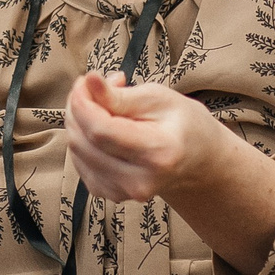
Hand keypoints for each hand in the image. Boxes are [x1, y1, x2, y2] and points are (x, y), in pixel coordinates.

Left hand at [65, 72, 233, 206]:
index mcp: (158, 154)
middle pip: (83, 142)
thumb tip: (88, 81)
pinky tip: (104, 127)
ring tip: (106, 105)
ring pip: (76, 151)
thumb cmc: (182, 124)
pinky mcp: (110, 193)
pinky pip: (80, 161)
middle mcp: (139, 181)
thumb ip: (120, 95)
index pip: (100, 131)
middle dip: (79, 108)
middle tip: (97, 88)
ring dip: (80, 122)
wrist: (198, 161)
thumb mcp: (159, 98)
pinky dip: (84, 139)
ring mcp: (124, 192)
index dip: (83, 103)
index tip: (84, 81)